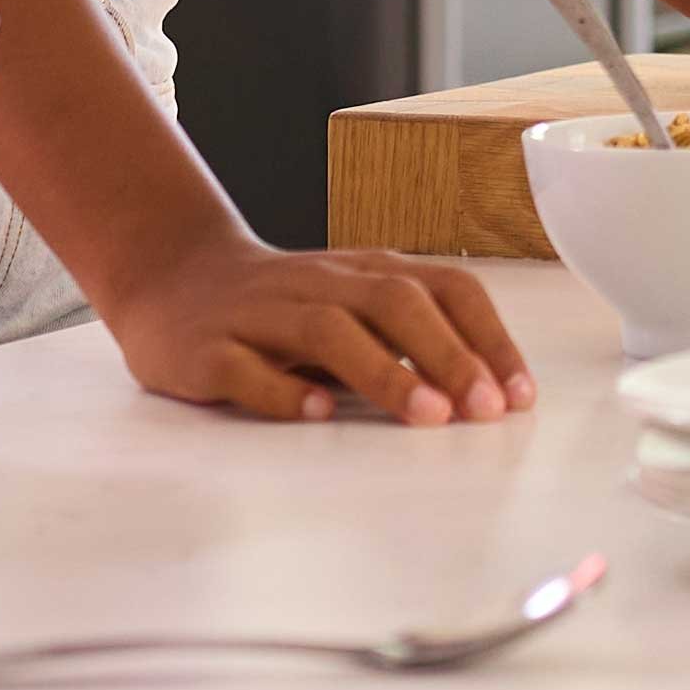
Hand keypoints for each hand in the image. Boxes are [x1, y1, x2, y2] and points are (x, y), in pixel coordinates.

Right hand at [107, 236, 533, 425]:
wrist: (171, 280)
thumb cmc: (283, 309)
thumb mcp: (354, 309)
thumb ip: (411, 342)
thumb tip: (490, 394)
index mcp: (366, 272)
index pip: (444, 288)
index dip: (487, 337)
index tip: (519, 395)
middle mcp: (320, 283)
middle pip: (394, 303)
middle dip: (448, 355)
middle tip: (485, 410)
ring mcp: (261, 313)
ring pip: (328, 330)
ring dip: (385, 373)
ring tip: (427, 416)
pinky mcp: (206, 348)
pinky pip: (245, 366)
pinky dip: (283, 390)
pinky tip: (315, 414)